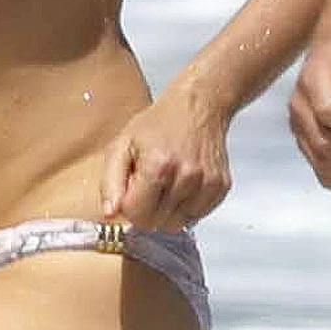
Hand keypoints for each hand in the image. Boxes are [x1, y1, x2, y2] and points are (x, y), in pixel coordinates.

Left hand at [101, 83, 234, 229]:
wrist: (198, 106)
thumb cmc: (159, 124)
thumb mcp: (122, 145)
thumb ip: (111, 182)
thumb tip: (110, 213)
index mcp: (158, 165)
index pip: (136, 215)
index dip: (129, 205)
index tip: (132, 188)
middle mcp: (186, 177)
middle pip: (156, 223)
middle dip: (147, 209)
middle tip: (150, 184)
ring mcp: (207, 184)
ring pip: (176, 224)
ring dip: (167, 210)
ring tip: (167, 183)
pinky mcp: (220, 188)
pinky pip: (196, 217)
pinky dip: (186, 208)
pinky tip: (182, 186)